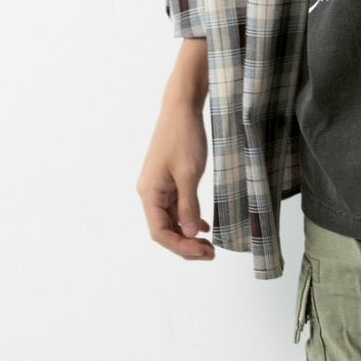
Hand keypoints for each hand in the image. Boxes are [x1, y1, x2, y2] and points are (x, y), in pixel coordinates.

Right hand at [137, 97, 214, 260]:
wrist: (182, 107)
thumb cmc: (184, 136)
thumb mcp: (189, 173)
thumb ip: (188, 206)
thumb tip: (187, 234)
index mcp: (149, 193)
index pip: (160, 232)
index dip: (181, 247)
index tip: (204, 252)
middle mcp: (150, 192)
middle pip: (164, 229)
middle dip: (185, 244)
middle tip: (210, 252)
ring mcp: (159, 186)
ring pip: (171, 219)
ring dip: (187, 233)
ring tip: (208, 244)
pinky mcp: (168, 179)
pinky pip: (176, 206)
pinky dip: (188, 217)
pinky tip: (202, 225)